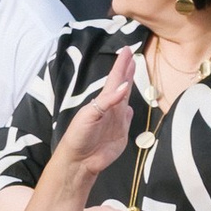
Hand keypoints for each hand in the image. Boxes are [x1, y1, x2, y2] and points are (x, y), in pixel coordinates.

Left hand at [53, 49, 135, 189]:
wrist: (80, 160)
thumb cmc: (79, 136)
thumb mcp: (90, 115)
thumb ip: (108, 101)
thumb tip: (124, 86)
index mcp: (101, 102)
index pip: (114, 79)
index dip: (121, 65)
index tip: (127, 51)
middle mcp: (110, 109)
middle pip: (121, 86)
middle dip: (126, 72)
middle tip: (132, 57)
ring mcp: (116, 121)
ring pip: (125, 100)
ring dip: (129, 87)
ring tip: (132, 75)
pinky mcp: (121, 134)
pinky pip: (127, 119)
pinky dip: (129, 112)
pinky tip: (129, 107)